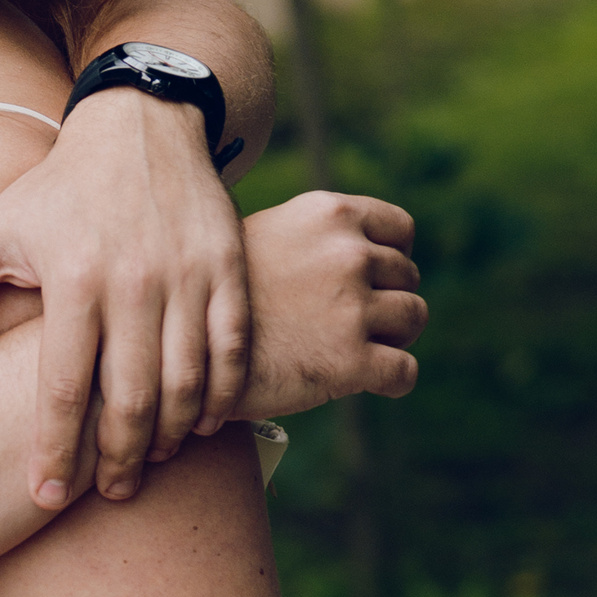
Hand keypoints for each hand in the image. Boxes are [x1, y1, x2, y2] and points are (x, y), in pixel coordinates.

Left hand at [0, 90, 249, 508]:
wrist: (139, 126)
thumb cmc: (53, 191)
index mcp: (73, 278)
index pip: (61, 386)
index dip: (54, 449)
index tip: (43, 495)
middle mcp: (136, 281)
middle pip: (130, 398)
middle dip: (117, 460)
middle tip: (106, 494)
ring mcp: (191, 276)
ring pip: (187, 383)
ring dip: (169, 436)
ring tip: (145, 465)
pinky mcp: (230, 268)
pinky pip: (232, 351)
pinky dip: (221, 397)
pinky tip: (199, 425)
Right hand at [237, 191, 426, 417]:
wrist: (183, 352)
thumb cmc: (215, 298)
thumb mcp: (264, 239)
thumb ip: (313, 239)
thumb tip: (361, 252)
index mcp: (327, 215)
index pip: (400, 229)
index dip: (393, 256)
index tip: (374, 279)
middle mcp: (346, 254)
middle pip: (407, 276)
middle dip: (387, 298)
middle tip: (353, 321)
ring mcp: (351, 308)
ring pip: (413, 317)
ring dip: (393, 336)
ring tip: (357, 348)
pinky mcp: (352, 361)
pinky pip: (404, 371)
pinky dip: (393, 379)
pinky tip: (368, 381)